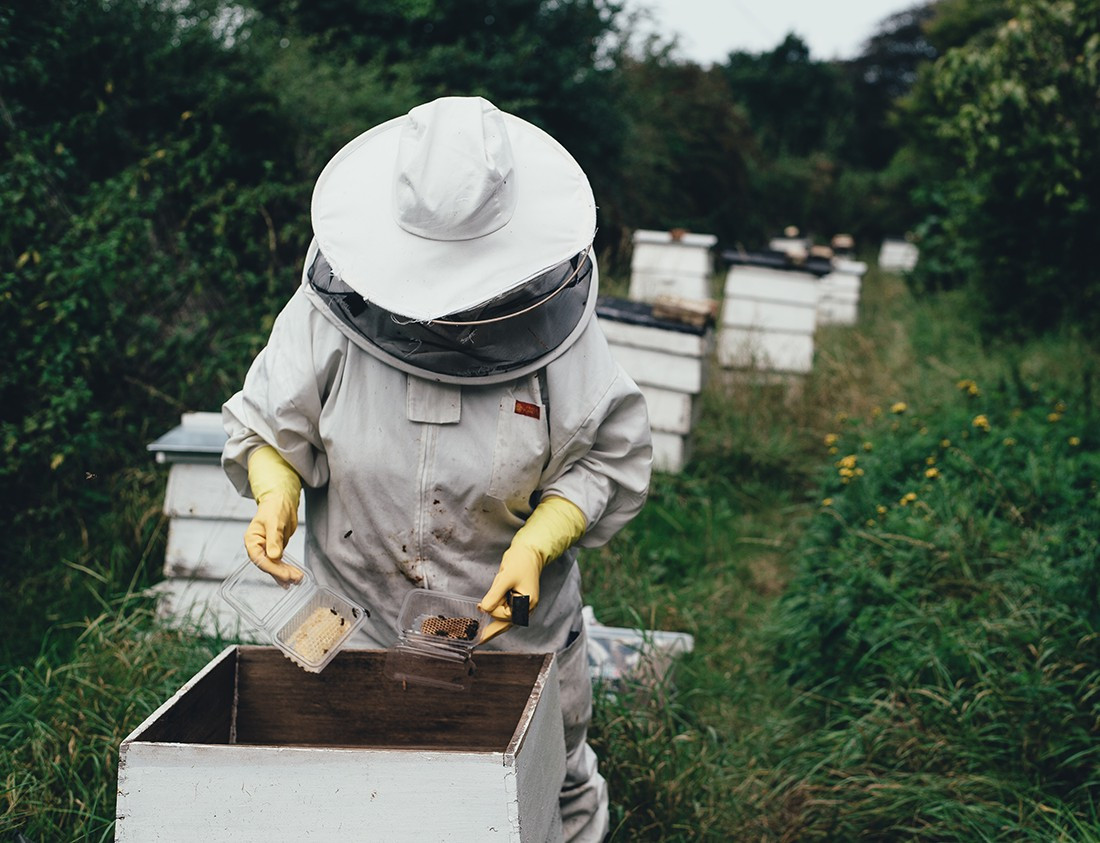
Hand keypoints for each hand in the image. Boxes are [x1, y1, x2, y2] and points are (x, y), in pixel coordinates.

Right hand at [245, 445, 303, 586]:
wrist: (282, 501)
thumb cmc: (275, 507)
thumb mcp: (274, 522)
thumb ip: (274, 539)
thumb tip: (274, 556)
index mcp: (252, 540)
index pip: (259, 559)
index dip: (272, 568)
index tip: (285, 575)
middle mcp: (257, 547)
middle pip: (267, 565)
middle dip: (281, 573)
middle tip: (295, 578)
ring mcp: (266, 549)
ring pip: (274, 566)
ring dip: (285, 574)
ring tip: (297, 580)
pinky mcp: (275, 550)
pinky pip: (279, 563)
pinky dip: (286, 570)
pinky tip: (293, 578)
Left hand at [478, 545, 541, 643]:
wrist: (528, 552)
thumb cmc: (520, 562)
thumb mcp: (505, 578)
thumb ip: (494, 595)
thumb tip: (484, 609)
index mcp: (527, 603)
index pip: (505, 615)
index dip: (492, 610)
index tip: (480, 606)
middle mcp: (526, 607)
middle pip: (506, 622)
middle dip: (492, 627)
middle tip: (479, 639)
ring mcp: (522, 605)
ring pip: (505, 618)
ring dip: (493, 614)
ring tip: (485, 613)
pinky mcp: (517, 600)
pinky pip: (505, 610)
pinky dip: (496, 611)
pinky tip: (486, 614)